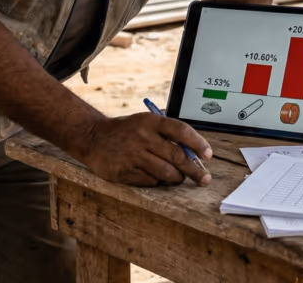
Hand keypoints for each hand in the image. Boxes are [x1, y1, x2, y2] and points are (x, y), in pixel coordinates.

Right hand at [76, 113, 212, 186]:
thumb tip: (193, 154)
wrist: (93, 138)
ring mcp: (134, 155)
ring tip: (179, 178)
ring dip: (177, 178)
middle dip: (195, 170)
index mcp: (151, 122)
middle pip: (177, 156)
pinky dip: (158, 181)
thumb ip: (167, 135)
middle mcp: (143, 137)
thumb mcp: (146, 123)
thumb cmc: (127, 131)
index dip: (198, 143)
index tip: (208, 155)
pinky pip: (151, 181)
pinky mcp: (125, 172)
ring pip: (167, 172)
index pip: (181, 131)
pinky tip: (156, 176)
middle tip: (204, 179)